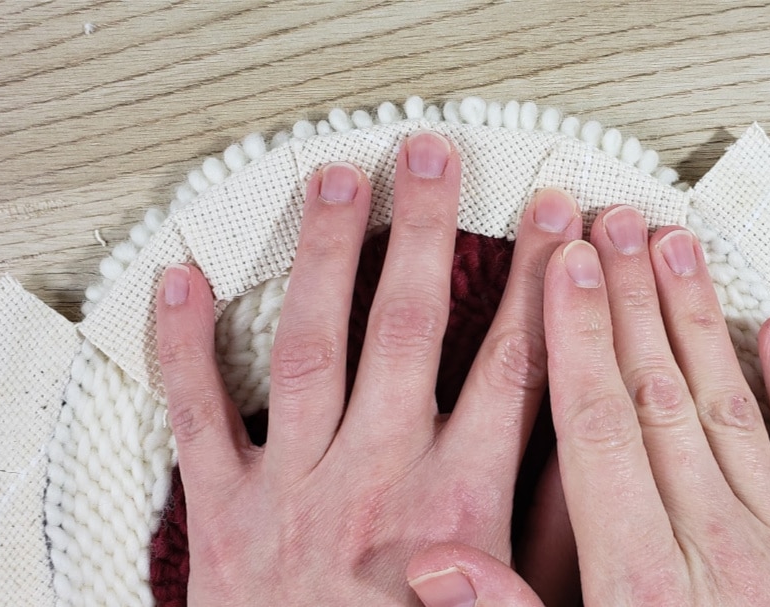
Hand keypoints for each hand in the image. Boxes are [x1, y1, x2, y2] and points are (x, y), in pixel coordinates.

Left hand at [154, 131, 583, 603]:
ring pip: (311, 343)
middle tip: (432, 155)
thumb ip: (553, 536)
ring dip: (325, 254)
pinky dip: (179, 345)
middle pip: (409, 327)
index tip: (557, 221)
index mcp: (455, 507)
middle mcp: (374, 479)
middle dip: (427, 231)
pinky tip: (179, 281)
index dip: (541, 284)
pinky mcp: (223, 514)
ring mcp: (293, 488)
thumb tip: (591, 453)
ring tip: (337, 180)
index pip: (515, 366)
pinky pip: (195, 415)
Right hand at [407, 209, 769, 605]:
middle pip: (660, 394)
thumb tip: (432, 566)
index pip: (600, 426)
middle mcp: (718, 544)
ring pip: (728, 405)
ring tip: (678, 247)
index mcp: (645, 579)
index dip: (579, 336)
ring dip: (699, 318)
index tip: (568, 266)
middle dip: (630, 300)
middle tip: (614, 223)